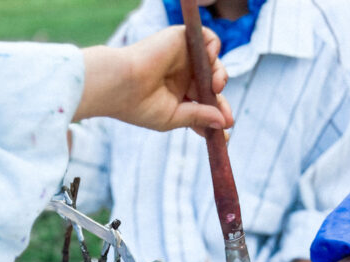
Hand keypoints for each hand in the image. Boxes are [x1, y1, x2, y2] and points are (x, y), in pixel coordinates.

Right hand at [76, 27, 231, 134]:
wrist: (122, 85)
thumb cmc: (141, 106)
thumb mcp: (174, 118)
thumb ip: (199, 117)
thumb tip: (224, 123)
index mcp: (177, 96)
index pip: (203, 105)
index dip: (216, 118)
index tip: (225, 135)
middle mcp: (181, 76)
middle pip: (211, 86)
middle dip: (221, 101)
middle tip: (227, 118)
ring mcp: (183, 58)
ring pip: (212, 64)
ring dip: (220, 75)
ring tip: (216, 87)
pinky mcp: (181, 40)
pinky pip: (207, 39)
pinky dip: (214, 49)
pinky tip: (211, 63)